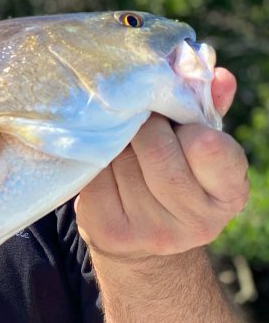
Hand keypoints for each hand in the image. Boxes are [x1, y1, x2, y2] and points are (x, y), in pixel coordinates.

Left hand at [76, 67, 248, 261]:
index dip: (187, 123)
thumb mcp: (199, 148)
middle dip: (145, 125)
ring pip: (121, 159)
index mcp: (228, 195)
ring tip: (122, 141)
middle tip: (141, 121)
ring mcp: (151, 231)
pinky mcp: (110, 231)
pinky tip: (103, 160)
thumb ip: (208, 111)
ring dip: (117, 140)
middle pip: (156, 147)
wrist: (144, 247)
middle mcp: (196, 221)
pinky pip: (94, 176)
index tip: (178, 121)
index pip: (207, 145)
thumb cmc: (176, 179)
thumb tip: (217, 74)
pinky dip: (95, 159)